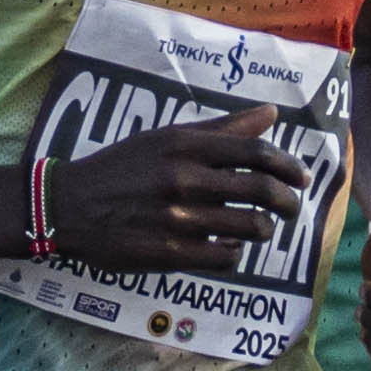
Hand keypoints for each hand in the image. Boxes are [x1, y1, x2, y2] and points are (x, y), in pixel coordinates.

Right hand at [30, 104, 310, 278]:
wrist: (69, 206)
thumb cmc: (121, 168)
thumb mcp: (165, 138)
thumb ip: (222, 128)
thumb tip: (271, 113)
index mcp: (186, 146)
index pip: (257, 153)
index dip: (289, 167)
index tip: (301, 178)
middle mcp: (185, 180)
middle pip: (262, 191)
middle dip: (287, 203)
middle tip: (289, 208)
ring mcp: (179, 219)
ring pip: (249, 227)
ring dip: (264, 230)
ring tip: (259, 228)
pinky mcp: (170, 253)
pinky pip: (225, 257)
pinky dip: (235, 253)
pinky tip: (227, 247)